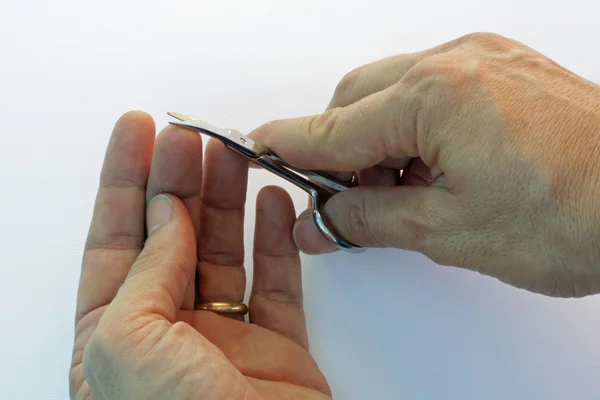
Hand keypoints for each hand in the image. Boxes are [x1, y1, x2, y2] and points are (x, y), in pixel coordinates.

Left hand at [69, 112, 330, 398]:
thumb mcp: (127, 345)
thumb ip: (146, 272)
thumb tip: (167, 218)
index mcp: (114, 337)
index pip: (115, 240)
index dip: (124, 180)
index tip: (138, 129)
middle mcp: (168, 335)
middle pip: (172, 236)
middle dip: (179, 178)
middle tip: (193, 132)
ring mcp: (225, 339)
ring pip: (224, 250)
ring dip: (228, 198)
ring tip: (236, 153)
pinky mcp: (278, 348)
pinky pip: (276, 279)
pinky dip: (275, 237)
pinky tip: (271, 203)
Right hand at [249, 32, 599, 296]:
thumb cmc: (579, 215)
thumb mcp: (450, 232)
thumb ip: (371, 219)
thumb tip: (322, 219)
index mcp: (434, 97)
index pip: (333, 127)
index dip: (289, 144)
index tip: (257, 149)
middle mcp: (453, 62)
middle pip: (355, 99)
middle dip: (337, 148)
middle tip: (338, 198)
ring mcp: (481, 60)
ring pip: (392, 93)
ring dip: (378, 141)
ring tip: (397, 194)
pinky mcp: (501, 70)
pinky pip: (431, 90)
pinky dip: (414, 129)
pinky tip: (429, 169)